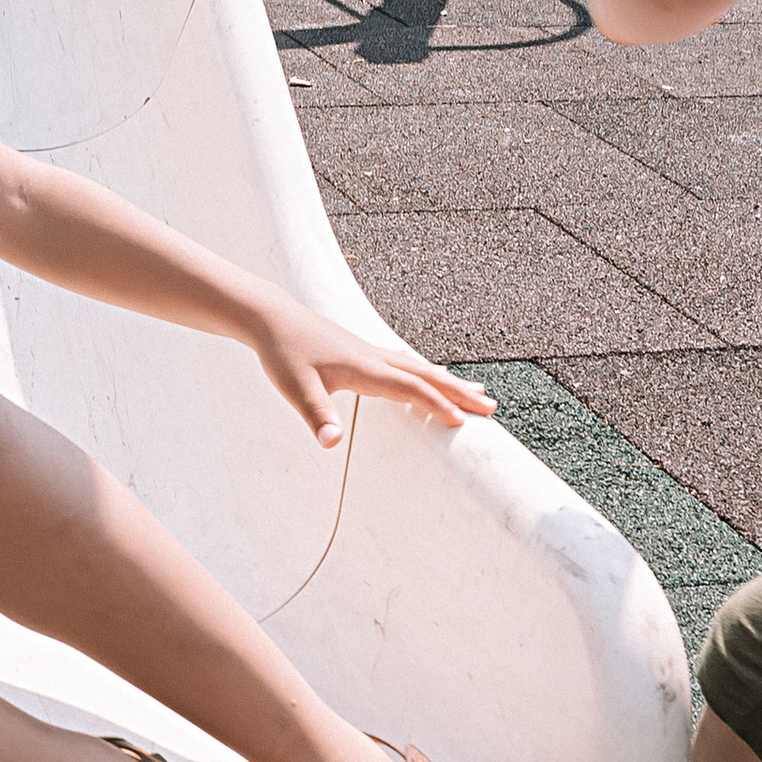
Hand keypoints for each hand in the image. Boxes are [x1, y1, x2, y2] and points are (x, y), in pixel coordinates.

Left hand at [247, 297, 497, 450]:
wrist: (270, 317)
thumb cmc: (283, 353)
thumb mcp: (295, 388)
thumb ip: (316, 416)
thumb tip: (331, 444)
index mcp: (365, 368)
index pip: (410, 389)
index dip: (437, 405)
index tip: (462, 423)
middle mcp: (374, 358)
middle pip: (426, 376)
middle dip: (459, 393)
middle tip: (491, 407)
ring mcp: (371, 353)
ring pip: (419, 368)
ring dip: (449, 382)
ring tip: (476, 391)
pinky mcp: (363, 352)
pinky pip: (406, 364)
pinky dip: (427, 374)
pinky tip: (430, 378)